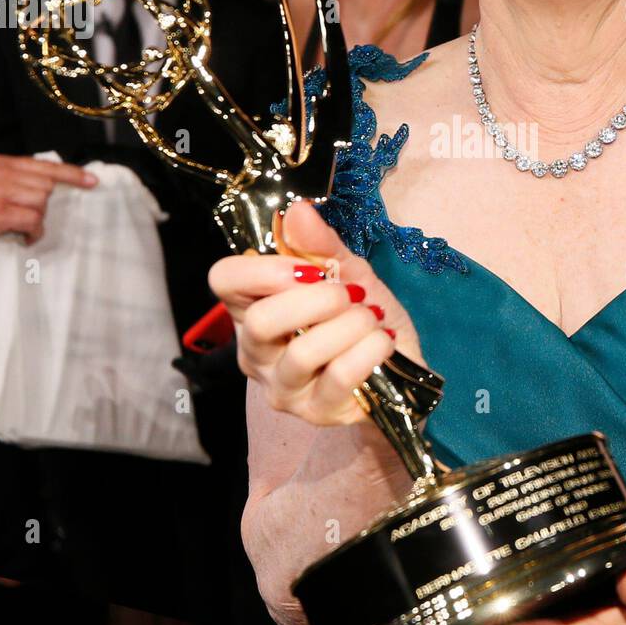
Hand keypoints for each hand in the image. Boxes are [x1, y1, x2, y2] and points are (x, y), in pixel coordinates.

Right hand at [0, 154, 96, 246]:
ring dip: (38, 219)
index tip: (92, 180)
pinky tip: (24, 238)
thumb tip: (44, 189)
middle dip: (44, 205)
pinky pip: (33, 220)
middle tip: (28, 217)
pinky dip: (34, 233)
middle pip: (46, 186)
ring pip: (41, 202)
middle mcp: (0, 173)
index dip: (71, 173)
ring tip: (22, 228)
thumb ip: (12, 181)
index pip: (43, 165)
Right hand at [207, 199, 424, 427]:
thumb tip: (297, 211)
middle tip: (349, 294)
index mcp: (254, 308)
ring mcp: (283, 387)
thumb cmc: (363, 316)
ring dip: (350, 325)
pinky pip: (339, 376)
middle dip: (317, 299)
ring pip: (302, 353)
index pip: (224, 281)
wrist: (401, 365)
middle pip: (260, 322)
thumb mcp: (348, 271)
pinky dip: (370, 349)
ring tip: (371, 319)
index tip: (308, 267)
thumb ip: (321, 245)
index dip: (264, 268)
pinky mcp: (316, 413)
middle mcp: (257, 352)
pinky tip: (383, 342)